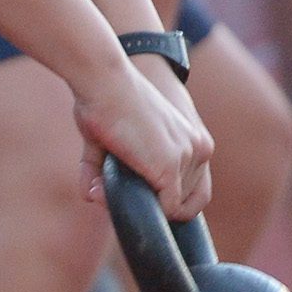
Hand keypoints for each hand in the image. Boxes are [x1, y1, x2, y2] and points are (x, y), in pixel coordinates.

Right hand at [72, 54, 212, 223]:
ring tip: (109, 181)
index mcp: (195, 142)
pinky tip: (113, 191)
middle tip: (118, 190)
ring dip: (142, 205)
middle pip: (184, 203)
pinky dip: (141, 210)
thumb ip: (106, 171)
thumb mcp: (112, 141)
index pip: (196, 191)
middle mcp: (199, 149)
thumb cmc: (103, 102)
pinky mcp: (169, 168)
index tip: (144, 201)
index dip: (170, 203)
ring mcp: (187, 158)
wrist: (103, 80)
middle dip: (152, 205)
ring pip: (172, 208)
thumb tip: (92, 196)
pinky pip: (165, 209)